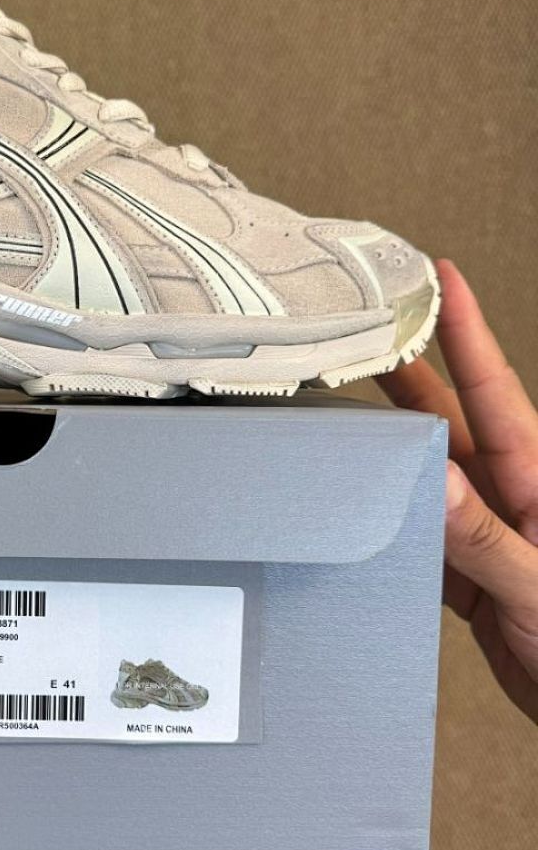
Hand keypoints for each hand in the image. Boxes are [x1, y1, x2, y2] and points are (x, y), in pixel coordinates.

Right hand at [380, 260, 537, 723]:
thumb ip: (485, 535)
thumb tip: (429, 474)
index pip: (494, 389)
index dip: (467, 331)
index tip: (441, 278)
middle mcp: (510, 495)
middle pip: (449, 418)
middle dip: (408, 370)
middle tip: (364, 330)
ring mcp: (486, 530)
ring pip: (425, 472)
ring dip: (387, 442)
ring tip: (340, 405)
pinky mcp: (469, 571)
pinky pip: (418, 529)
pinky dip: (385, 513)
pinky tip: (356, 503)